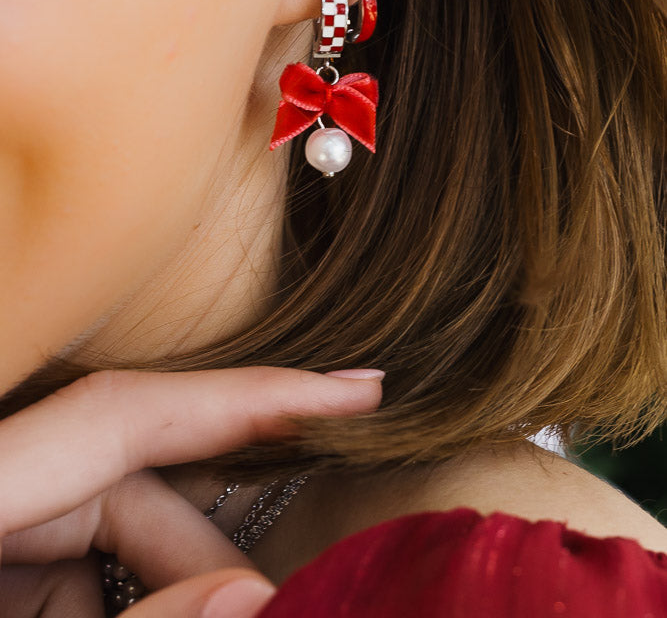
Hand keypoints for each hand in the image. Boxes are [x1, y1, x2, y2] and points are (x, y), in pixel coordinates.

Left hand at [0, 366, 382, 615]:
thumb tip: (252, 599)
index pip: (126, 412)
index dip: (251, 399)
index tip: (357, 393)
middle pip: (124, 482)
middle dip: (212, 551)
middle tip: (291, 605)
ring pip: (102, 529)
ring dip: (170, 585)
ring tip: (240, 609)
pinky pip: (65, 569)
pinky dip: (117, 603)